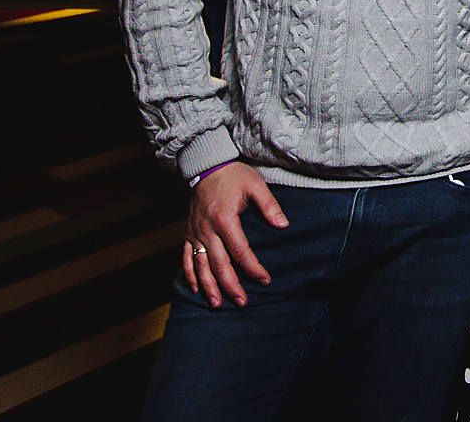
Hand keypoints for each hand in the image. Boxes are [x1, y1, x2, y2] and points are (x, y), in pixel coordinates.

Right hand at [182, 162, 288, 308]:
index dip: (252, 268)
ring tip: (218, 304)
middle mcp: (207, 229)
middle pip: (219, 264)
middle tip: (242, 302)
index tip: (264, 279)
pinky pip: (186, 258)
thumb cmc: (233, 175)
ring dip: (209, 287)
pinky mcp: (189, 233)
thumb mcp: (255, 185)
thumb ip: (270, 206)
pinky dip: (189, 275)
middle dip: (231, 286)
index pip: (240, 251)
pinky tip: (195, 289)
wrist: (206, 165)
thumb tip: (283, 225)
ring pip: (200, 266)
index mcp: (225, 219)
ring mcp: (196, 233)